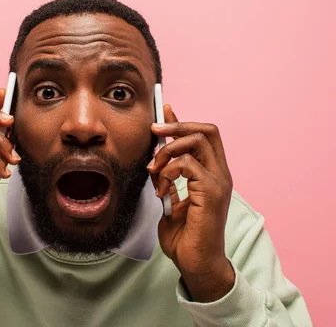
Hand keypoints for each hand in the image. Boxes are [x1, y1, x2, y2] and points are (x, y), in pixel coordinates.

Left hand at [148, 104, 234, 301]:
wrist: (195, 263)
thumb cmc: (184, 235)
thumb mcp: (170, 197)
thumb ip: (168, 176)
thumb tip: (156, 156)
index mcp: (213, 174)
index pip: (204, 136)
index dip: (182, 121)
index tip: (164, 111)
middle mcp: (221, 174)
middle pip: (207, 130)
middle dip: (177, 125)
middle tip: (154, 130)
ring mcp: (219, 182)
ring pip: (196, 141)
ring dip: (167, 151)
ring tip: (153, 171)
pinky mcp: (212, 192)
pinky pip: (187, 165)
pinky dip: (167, 172)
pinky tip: (161, 191)